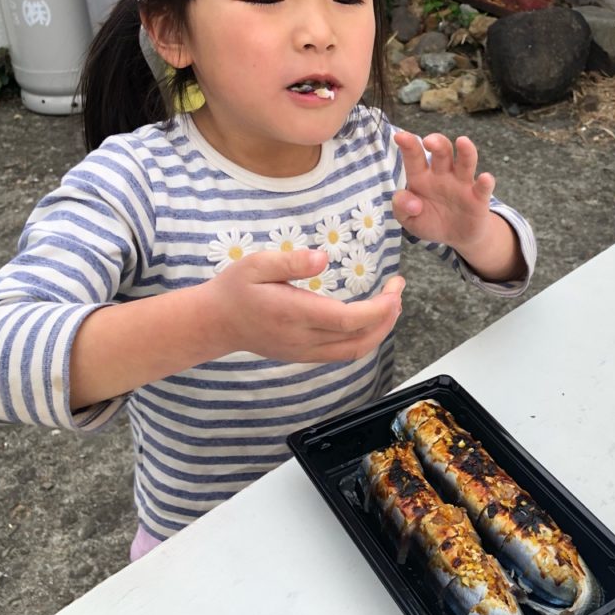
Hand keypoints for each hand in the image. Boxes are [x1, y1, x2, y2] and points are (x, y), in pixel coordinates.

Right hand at [206, 249, 404, 361]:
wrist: (216, 323)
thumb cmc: (236, 289)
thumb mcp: (257, 264)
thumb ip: (291, 262)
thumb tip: (323, 259)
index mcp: (295, 314)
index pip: (348, 319)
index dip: (379, 309)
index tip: (395, 289)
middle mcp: (304, 339)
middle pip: (359, 339)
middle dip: (387, 317)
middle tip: (398, 292)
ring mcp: (305, 352)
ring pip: (354, 351)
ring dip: (379, 331)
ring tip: (391, 306)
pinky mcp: (304, 356)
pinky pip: (342, 353)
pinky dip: (364, 338)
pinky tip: (369, 319)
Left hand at [392, 131, 496, 252]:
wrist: (456, 238)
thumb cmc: (430, 222)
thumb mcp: (409, 220)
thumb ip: (401, 208)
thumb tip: (413, 204)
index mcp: (422, 176)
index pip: (414, 157)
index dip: (408, 145)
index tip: (400, 136)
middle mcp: (443, 174)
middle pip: (442, 152)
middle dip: (437, 143)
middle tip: (429, 141)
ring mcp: (462, 184)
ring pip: (465, 162)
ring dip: (465, 151)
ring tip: (462, 141)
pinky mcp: (478, 198)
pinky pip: (483, 187)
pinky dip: (485, 182)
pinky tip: (485, 178)